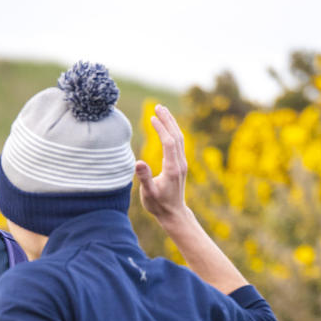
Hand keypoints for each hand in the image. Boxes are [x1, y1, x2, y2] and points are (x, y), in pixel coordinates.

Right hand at [134, 104, 187, 225]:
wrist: (174, 214)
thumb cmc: (159, 205)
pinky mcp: (180, 165)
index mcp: (172, 168)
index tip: (152, 118)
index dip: (161, 129)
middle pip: (176, 136)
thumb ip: (144, 178)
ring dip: (171, 123)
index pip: (168, 142)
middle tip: (158, 106)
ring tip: (162, 111)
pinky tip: (168, 127)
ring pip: (179, 138)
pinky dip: (173, 131)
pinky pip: (179, 143)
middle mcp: (180, 163)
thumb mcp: (149, 194)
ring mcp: (182, 163)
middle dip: (167, 120)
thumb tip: (138, 162)